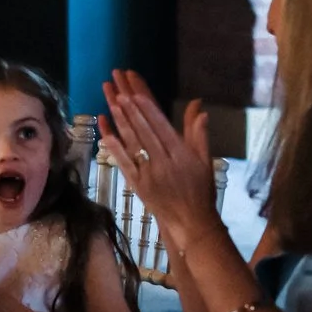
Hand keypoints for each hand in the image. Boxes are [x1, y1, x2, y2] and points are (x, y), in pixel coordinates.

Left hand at [98, 69, 219, 253]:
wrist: (191, 223)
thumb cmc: (201, 191)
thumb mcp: (205, 161)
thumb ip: (199, 133)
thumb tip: (199, 107)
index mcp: (181, 155)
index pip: (160, 126)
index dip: (147, 109)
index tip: (136, 93)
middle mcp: (163, 163)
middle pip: (143, 130)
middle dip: (130, 107)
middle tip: (118, 88)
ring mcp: (148, 174)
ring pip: (132, 143)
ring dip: (120, 121)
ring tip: (111, 101)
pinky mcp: (137, 184)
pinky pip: (123, 162)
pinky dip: (114, 146)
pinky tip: (106, 131)